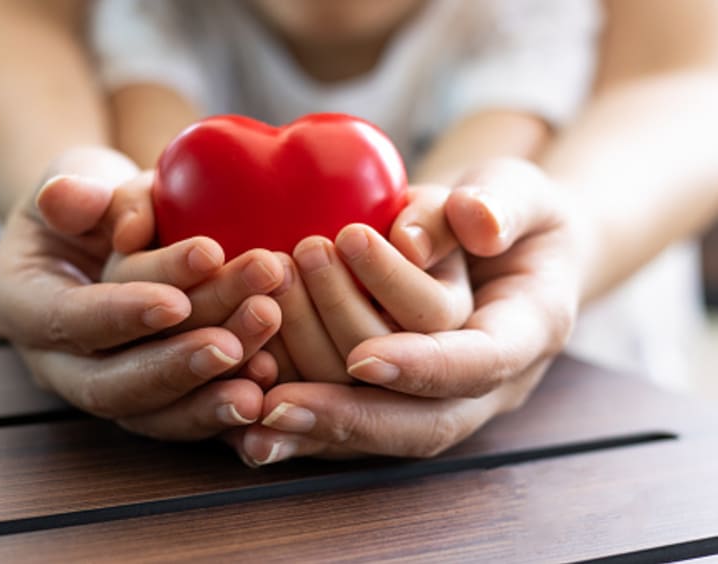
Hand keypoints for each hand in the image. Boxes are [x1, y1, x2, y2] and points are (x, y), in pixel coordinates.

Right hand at [0, 146, 282, 439]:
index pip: (70, 321)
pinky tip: (269, 386)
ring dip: (218, 383)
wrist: (109, 234)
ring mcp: (109, 384)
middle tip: (253, 321)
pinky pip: (187, 417)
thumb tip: (72, 198)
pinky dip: (226, 408)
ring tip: (272, 354)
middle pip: (116, 382)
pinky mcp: (154, 398)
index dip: (121, 316)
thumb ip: (74, 190)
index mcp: (25, 304)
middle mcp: (61, 361)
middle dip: (184, 360)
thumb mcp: (73, 177)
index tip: (176, 302)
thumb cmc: (93, 201)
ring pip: (158, 408)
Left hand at [230, 159, 583, 463]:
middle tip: (279, 399)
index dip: (425, 367)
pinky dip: (302, 429)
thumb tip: (472, 222)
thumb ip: (503, 202)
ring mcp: (443, 394)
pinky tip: (247, 427)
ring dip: (315, 408)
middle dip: (351, 415)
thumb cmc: (509, 211)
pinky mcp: (402, 395)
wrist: (500, 245)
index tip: (363, 357)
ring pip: (381, 427)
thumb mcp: (521, 190)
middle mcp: (488, 380)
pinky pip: (355, 426)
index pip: (481, 362)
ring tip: (253, 374)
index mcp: (528, 330)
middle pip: (425, 421)